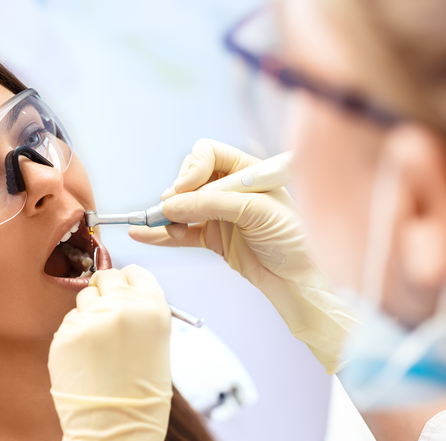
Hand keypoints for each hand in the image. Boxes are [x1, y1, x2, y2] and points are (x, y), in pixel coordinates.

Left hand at [41, 266, 171, 440]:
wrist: (116, 433)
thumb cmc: (142, 397)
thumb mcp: (156, 347)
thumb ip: (140, 315)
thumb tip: (120, 295)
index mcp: (152, 309)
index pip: (135, 272)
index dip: (127, 281)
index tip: (122, 290)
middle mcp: (121, 307)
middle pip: (106, 278)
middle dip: (105, 292)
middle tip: (106, 316)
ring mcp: (90, 320)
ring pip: (84, 298)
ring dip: (88, 313)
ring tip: (98, 348)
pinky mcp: (65, 336)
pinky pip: (69, 323)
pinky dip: (74, 336)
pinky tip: (85, 361)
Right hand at [131, 139, 355, 373]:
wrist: (302, 280)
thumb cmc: (296, 240)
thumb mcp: (257, 212)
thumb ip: (213, 204)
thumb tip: (172, 204)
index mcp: (248, 171)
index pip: (208, 154)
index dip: (192, 169)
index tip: (184, 189)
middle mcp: (231, 189)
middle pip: (189, 179)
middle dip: (176, 193)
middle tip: (170, 210)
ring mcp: (220, 215)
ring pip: (181, 207)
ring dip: (165, 215)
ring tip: (154, 226)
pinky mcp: (213, 239)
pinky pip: (180, 233)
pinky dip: (162, 234)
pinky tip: (143, 233)